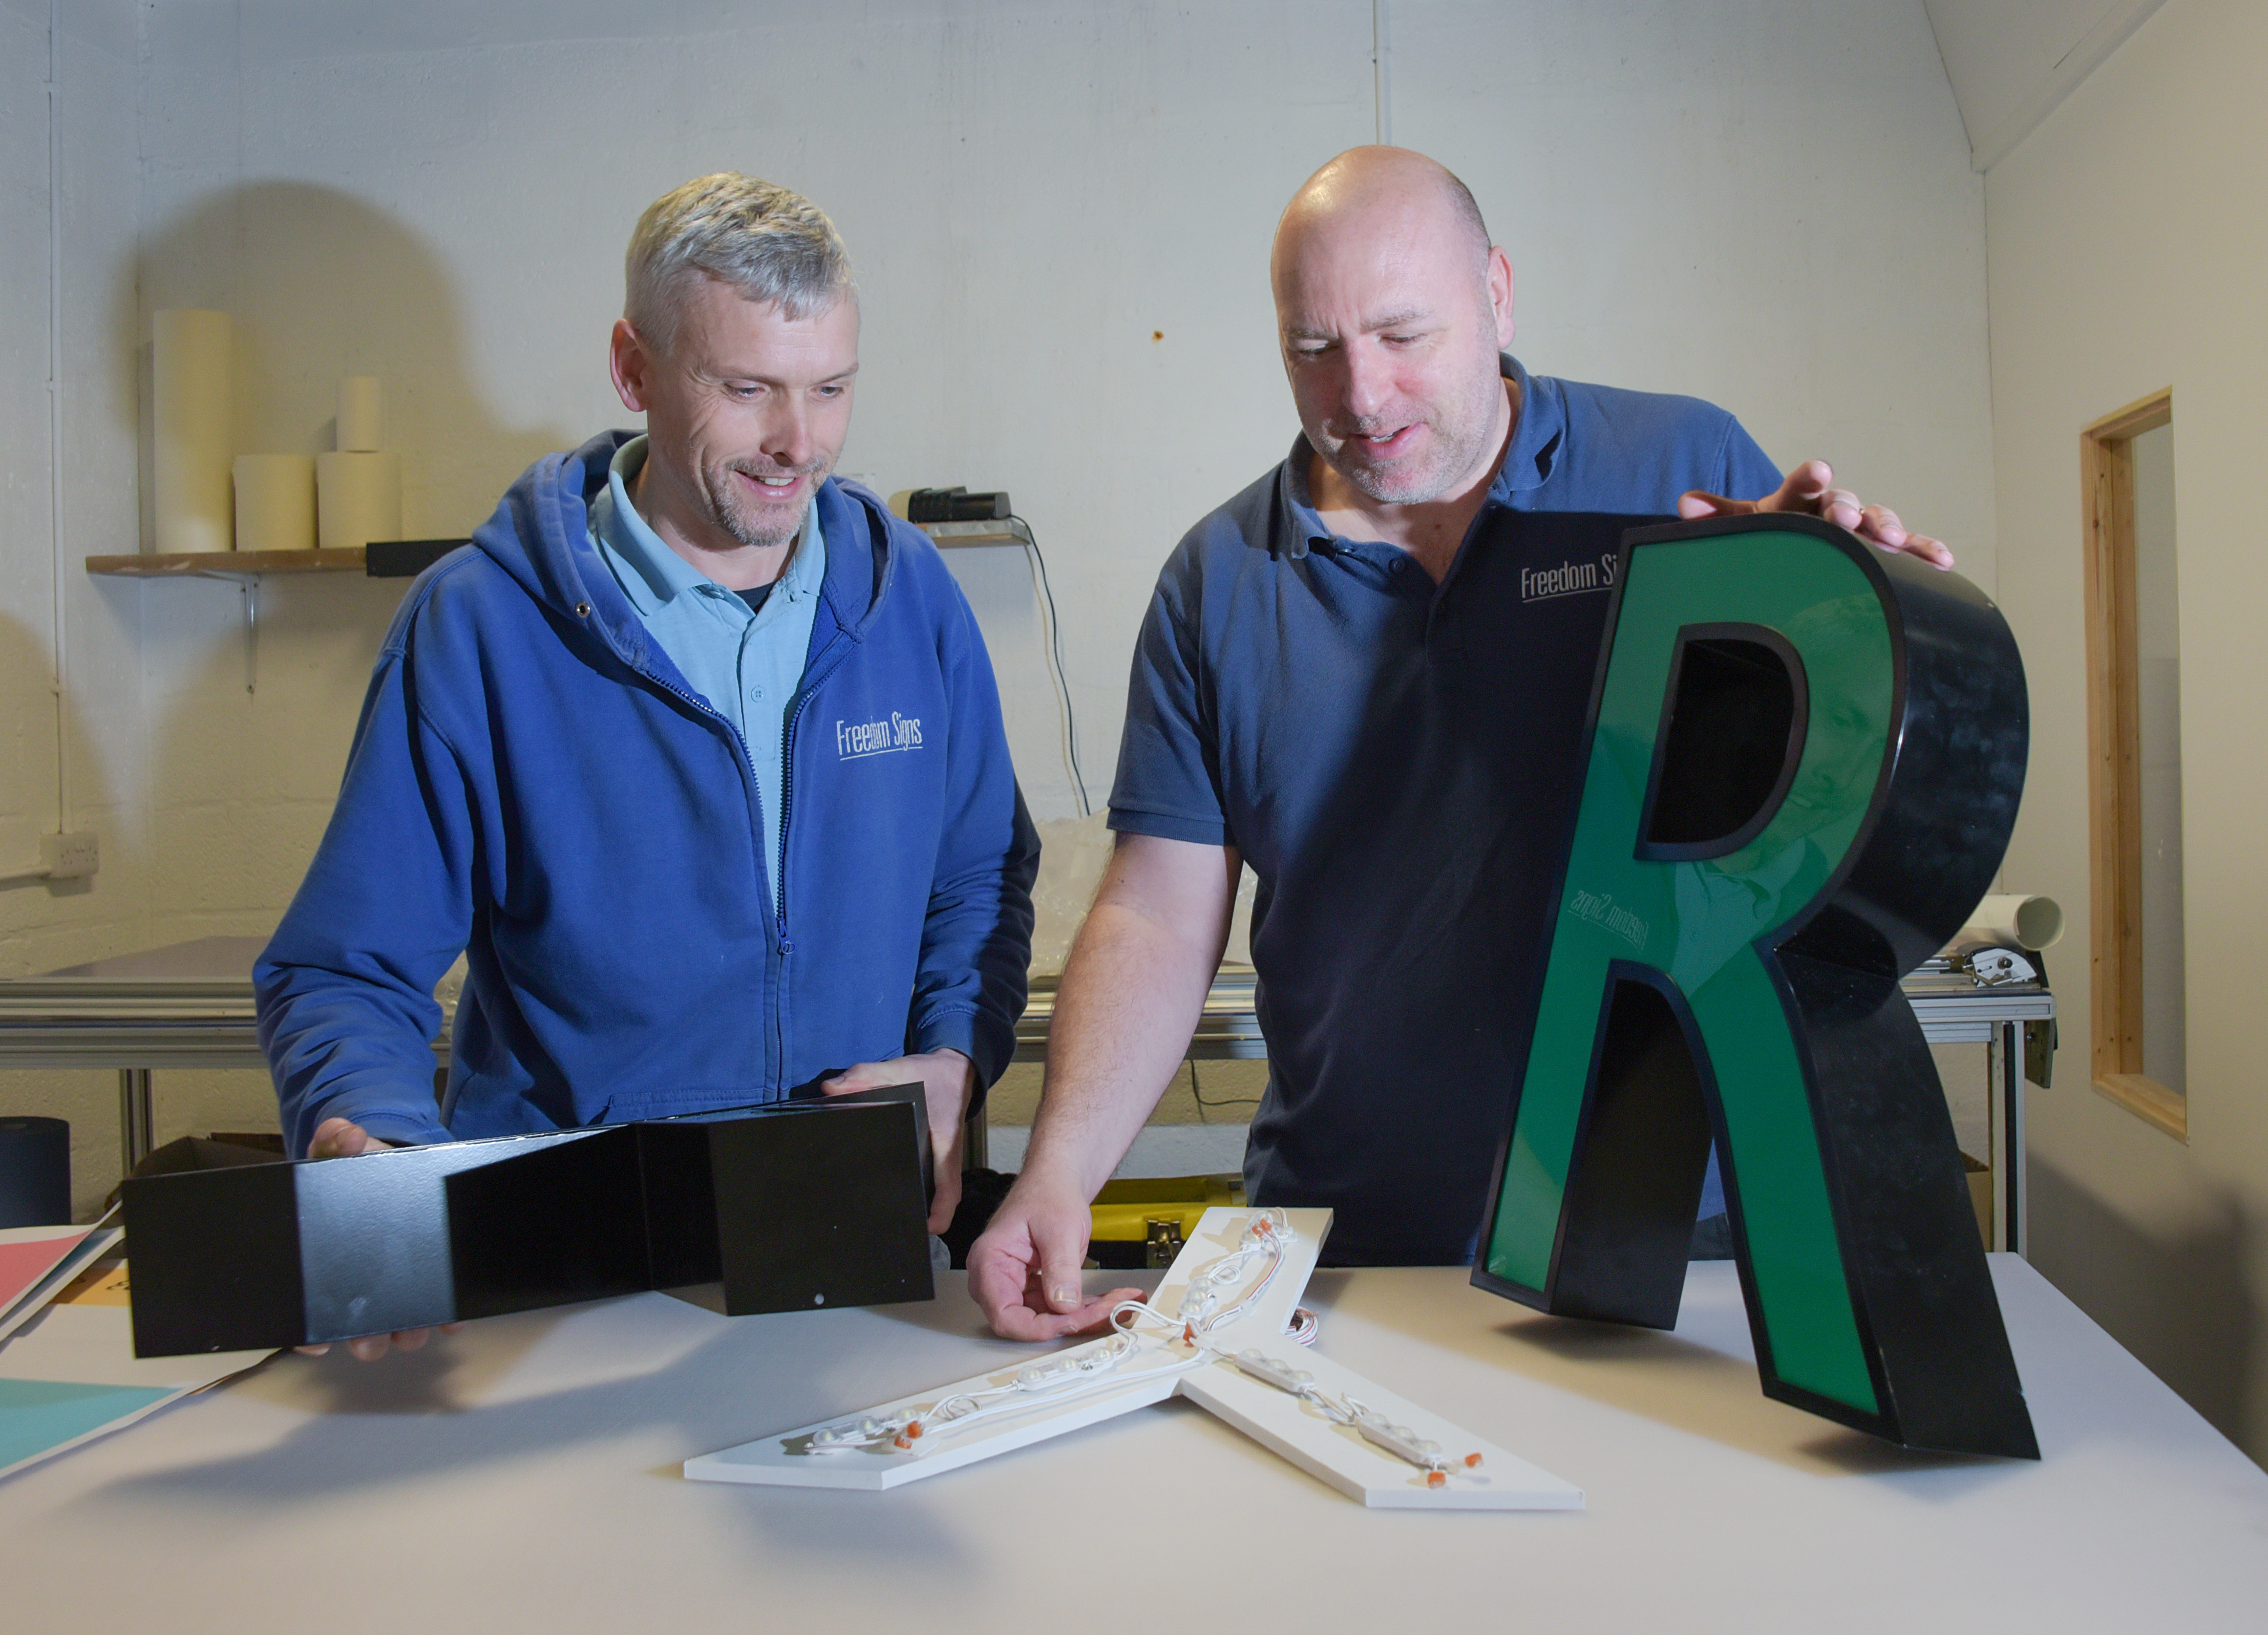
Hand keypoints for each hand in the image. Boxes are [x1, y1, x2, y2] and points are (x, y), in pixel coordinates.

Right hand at [296, 1118, 461, 1360]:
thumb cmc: (360, 1167)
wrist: (397, 1165)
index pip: (311, 1312)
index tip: (315, 1342)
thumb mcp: (341, 1150)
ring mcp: (398, 1288)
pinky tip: (453, 1318)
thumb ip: (336, 1139)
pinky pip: (440, 1309)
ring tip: (413, 1330)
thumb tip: (348, 1135)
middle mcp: (362, 1286)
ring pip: (399, 1328)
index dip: (310, 1334)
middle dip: (365, 1340)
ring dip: (406, 1334)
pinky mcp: (432, 1280)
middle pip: (358, 1331)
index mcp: (329, 1265)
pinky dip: (447, 1318)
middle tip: (370, 1339)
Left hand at [821, 1049, 976, 1233]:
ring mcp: (944, 1158)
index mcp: (945, 1141)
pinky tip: (893, 1196)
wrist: (955, 1068)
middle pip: (943, 1196)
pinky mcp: (937, 1155)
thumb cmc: (931, 1073)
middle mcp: (947, 1156)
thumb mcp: (898, 1070)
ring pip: (939, 1191)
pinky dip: (922, 1194)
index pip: (948, 1185)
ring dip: (925, 1208)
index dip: (941, 1211)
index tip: (927, 1230)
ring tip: (895, 1223)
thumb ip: (864, 1075)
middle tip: (900, 1232)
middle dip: (926, 1218)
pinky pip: (933, 1181)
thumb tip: (831, 1089)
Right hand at [966, 1172, 1143, 1340]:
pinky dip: (1082, 1307)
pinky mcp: (1033, 1287)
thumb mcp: (1060, 1228)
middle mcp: (995, 1278)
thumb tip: (1064, 1306)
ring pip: (1045, 1319)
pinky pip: (1055, 1309)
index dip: (1039, 1327)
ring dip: (1081, 1316)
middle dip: (1068, 1321)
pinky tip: (1106, 1300)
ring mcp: (1014, 1284)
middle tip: (1106, 1310)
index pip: (1004, 1315)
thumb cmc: (1049, 1193)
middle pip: (1026, 1322)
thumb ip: (1061, 1268)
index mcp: (989, 1261)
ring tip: (1115, 1303)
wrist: (1057, 1181)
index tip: (1073, 1321)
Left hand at [1679, 459, 1953, 568]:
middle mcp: (1834, 508)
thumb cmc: (1775, 530)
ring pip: (1878, 521)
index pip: (1800, 486)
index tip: (1817, 471)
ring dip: (1887, 527)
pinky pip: (1909, 548)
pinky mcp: (1885, 548)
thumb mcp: (1746, 525)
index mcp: (1798, 500)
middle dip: (1847, 508)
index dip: (1808, 479)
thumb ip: (1720, 515)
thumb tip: (1685, 503)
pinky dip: (1924, 549)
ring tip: (1890, 539)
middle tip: (1847, 516)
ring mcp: (1862, 527)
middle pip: (1844, 503)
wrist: (1801, 538)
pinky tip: (1940, 559)